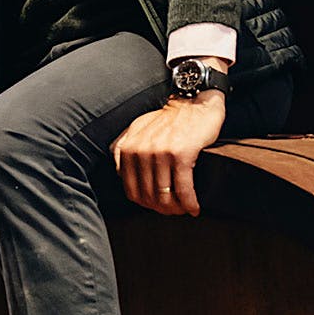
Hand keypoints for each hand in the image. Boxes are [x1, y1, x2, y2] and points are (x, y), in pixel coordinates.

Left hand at [110, 89, 225, 216]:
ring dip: (177, 210)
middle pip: (148, 196)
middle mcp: (141, 151)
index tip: (158, 207)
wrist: (193, 101)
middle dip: (163, 210)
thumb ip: (124, 147)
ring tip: (185, 210)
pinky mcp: (181, 155)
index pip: (131, 190)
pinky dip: (190, 203)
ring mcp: (160, 153)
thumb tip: (118, 173)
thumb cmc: (169, 118)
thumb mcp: (139, 129)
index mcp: (129, 148)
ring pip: (165, 196)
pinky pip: (183, 189)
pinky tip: (195, 207)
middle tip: (175, 212)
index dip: (145, 204)